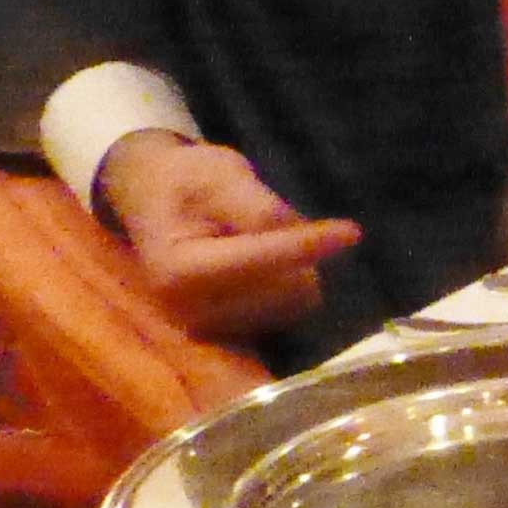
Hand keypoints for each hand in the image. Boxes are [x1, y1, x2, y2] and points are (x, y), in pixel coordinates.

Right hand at [97, 133, 360, 338]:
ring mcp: (212, 328)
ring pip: (294, 301)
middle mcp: (192, 313)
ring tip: (261, 234)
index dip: (307, 245)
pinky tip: (268, 258)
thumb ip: (256, 207)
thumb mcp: (219, 175)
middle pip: (284, 288)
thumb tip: (300, 232)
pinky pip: (291, 309)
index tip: (353, 230)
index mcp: (179, 273)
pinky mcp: (233, 332)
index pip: (259, 262)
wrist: (154, 199)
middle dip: (299, 250)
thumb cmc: (187, 180)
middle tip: (276, 214)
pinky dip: (294, 280)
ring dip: (299, 265)